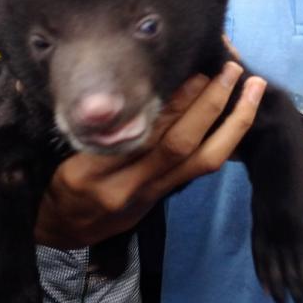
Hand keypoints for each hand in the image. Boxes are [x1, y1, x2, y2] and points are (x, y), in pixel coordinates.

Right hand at [35, 62, 265, 247]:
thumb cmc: (52, 183)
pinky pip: (199, 170)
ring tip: (250, 88)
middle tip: (230, 70)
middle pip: (178, 145)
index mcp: (90, 173)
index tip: (193, 71)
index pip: (139, 136)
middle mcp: (124, 187)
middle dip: (210, 104)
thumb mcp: (53, 153)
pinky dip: (222, 140)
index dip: (172, 103)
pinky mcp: (160, 200)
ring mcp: (147, 197)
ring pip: (201, 162)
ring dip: (232, 124)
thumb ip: (77, 122)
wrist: (57, 232)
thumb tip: (71, 80)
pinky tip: (237, 116)